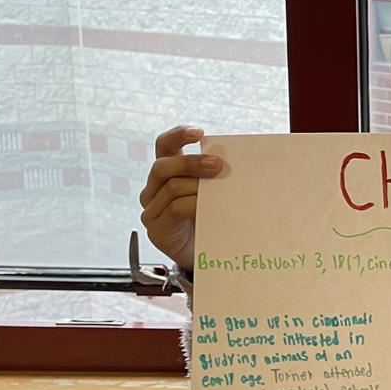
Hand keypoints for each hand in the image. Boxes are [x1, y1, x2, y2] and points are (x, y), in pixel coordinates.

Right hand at [139, 126, 223, 269]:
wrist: (205, 257)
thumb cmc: (209, 221)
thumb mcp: (211, 194)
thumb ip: (213, 177)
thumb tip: (238, 161)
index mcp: (167, 174)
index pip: (164, 146)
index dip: (178, 135)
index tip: (199, 132)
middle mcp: (153, 189)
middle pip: (163, 166)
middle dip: (191, 162)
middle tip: (219, 165)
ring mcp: (152, 209)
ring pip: (171, 187)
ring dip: (198, 185)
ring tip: (220, 187)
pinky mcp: (157, 229)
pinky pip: (175, 208)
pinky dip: (194, 204)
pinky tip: (208, 206)